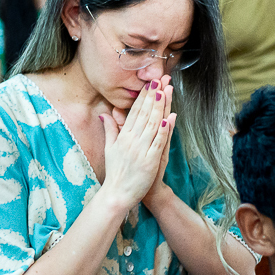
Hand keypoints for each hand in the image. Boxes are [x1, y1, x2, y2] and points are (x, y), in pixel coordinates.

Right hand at [99, 77, 173, 211]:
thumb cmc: (115, 172)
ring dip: (160, 106)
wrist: (117, 195)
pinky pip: (158, 142)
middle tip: (160, 79)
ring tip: (166, 91)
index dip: (143, 97)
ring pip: (153, 124)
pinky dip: (164, 130)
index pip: (134, 112)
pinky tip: (169, 117)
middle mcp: (131, 141)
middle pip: (144, 114)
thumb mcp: (110, 149)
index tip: (150, 83)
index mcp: (123, 136)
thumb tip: (104, 114)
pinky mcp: (150, 161)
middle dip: (154, 95)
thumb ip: (110, 130)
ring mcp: (141, 150)